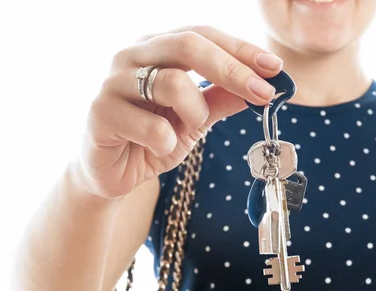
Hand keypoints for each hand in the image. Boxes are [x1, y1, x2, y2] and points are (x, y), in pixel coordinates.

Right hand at [79, 25, 282, 197]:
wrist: (110, 172)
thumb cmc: (151, 137)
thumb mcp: (196, 118)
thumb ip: (223, 99)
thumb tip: (265, 85)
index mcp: (156, 48)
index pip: (203, 34)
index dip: (241, 49)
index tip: (275, 69)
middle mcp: (132, 56)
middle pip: (188, 44)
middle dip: (232, 70)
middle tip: (262, 94)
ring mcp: (113, 82)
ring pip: (172, 82)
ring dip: (196, 112)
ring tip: (190, 129)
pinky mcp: (100, 113)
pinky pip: (150, 125)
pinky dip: (166, 141)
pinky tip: (158, 148)